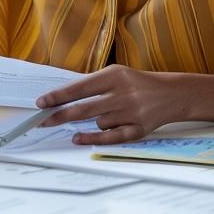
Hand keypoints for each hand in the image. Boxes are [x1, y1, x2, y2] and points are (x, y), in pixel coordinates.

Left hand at [35, 65, 193, 144]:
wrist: (172, 94)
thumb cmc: (137, 83)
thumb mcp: (115, 74)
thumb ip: (91, 85)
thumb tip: (61, 99)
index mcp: (114, 75)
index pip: (80, 88)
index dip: (58, 96)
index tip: (41, 103)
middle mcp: (123, 94)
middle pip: (83, 109)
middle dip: (59, 116)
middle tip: (41, 121)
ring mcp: (131, 113)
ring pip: (98, 122)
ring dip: (93, 122)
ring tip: (110, 112)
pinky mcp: (139, 129)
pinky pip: (110, 137)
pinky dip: (92, 138)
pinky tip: (78, 138)